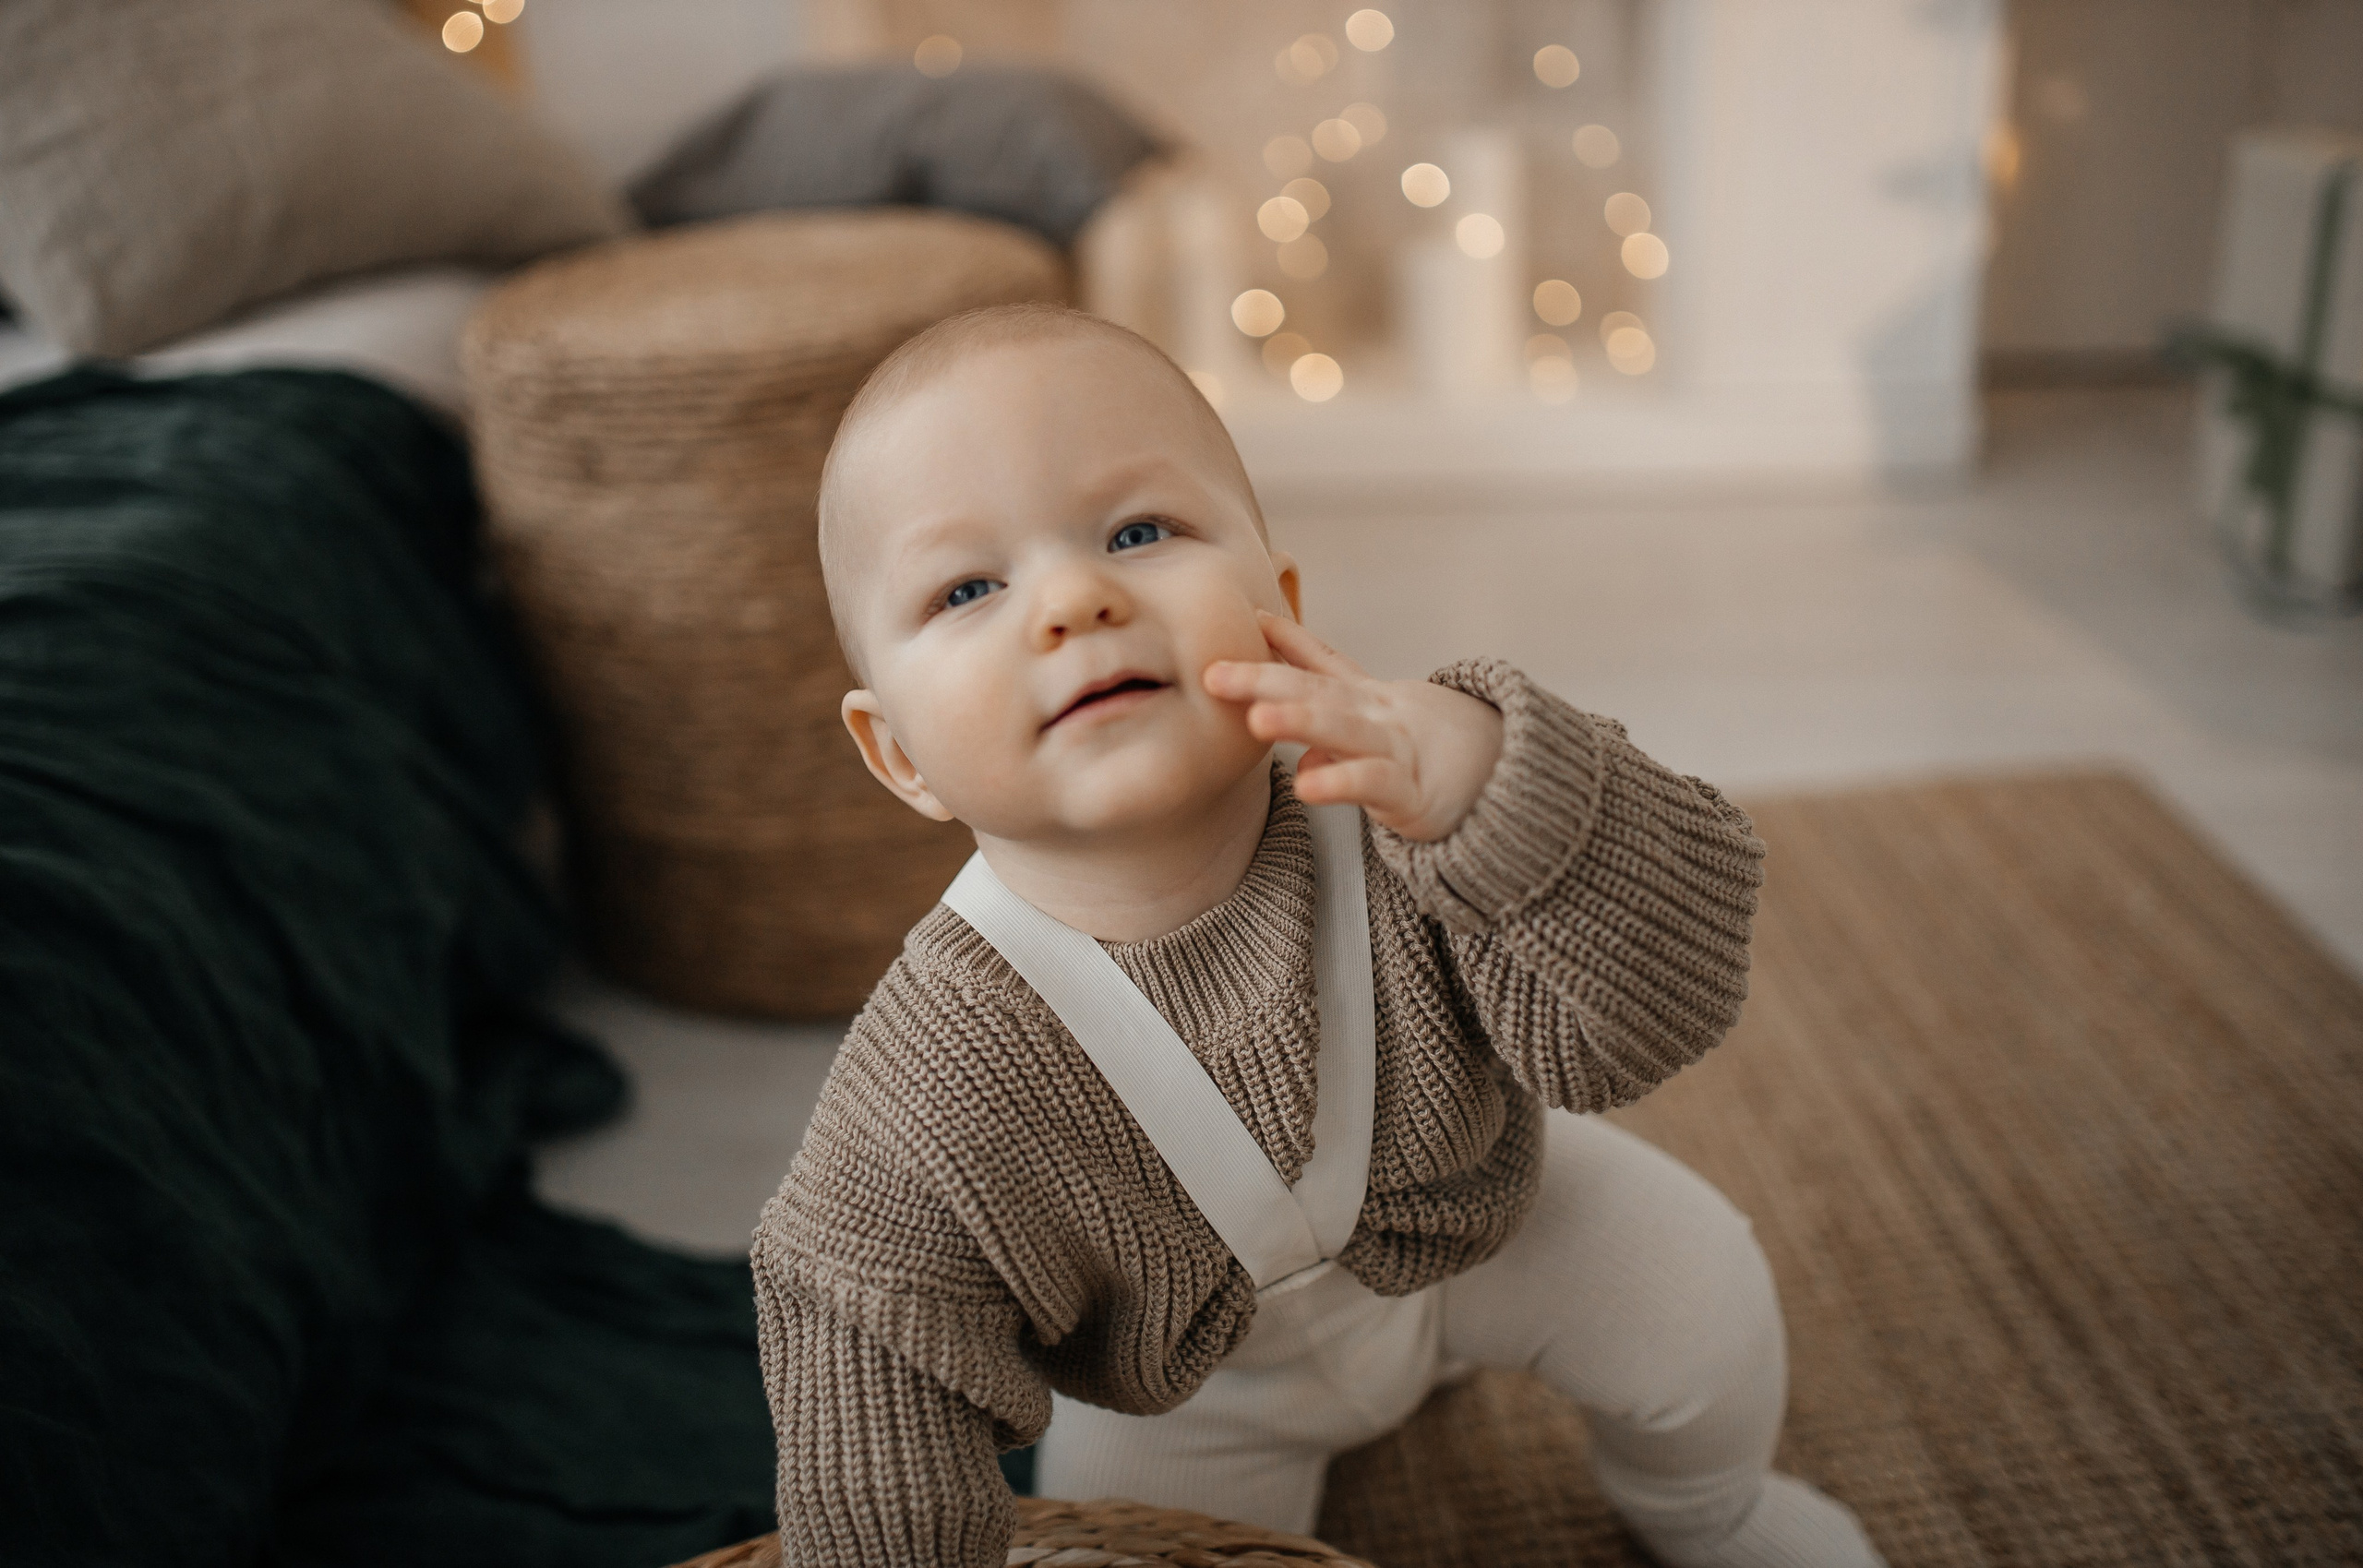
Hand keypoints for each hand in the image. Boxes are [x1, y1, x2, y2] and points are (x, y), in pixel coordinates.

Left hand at [1204, 612, 1503, 842]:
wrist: (1508, 780)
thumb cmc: (1428, 755)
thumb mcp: (1376, 725)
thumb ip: (1331, 722)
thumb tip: (1283, 725)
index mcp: (1367, 700)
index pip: (1322, 666)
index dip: (1286, 641)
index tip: (1251, 618)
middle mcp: (1378, 716)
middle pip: (1316, 692)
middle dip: (1263, 681)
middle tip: (1216, 675)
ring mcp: (1396, 749)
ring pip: (1343, 729)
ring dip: (1299, 722)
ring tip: (1257, 719)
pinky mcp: (1413, 794)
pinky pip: (1373, 784)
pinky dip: (1340, 782)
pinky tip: (1306, 786)